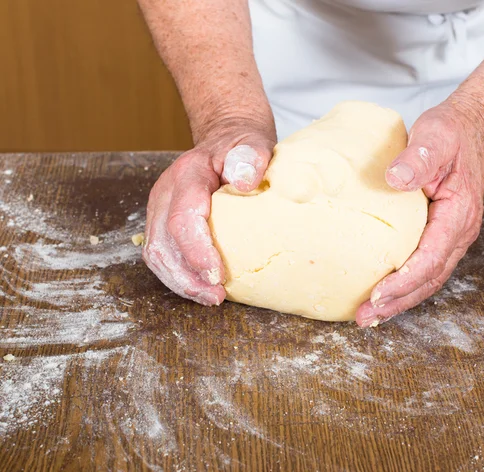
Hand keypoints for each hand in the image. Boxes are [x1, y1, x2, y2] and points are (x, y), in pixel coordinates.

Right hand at [143, 117, 275, 304]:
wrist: (224, 140)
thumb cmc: (240, 147)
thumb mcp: (253, 144)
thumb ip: (250, 158)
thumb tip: (245, 182)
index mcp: (187, 175)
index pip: (182, 219)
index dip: (197, 251)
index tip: (218, 275)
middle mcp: (165, 193)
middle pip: (161, 244)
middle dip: (187, 277)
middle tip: (217, 297)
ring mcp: (160, 209)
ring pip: (156, 255)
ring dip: (182, 283)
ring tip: (212, 298)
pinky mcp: (163, 223)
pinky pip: (162, 255)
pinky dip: (179, 277)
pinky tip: (202, 287)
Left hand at [356, 96, 483, 326]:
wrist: (473, 126)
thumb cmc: (454, 132)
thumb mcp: (436, 136)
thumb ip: (419, 157)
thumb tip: (396, 179)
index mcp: (459, 213)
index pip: (431, 258)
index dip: (404, 280)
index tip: (377, 294)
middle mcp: (459, 231)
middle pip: (429, 278)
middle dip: (397, 302)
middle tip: (365, 316)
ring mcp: (452, 235)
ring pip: (428, 278)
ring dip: (400, 300)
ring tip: (369, 315)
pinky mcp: (441, 233)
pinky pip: (425, 266)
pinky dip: (405, 285)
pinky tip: (384, 292)